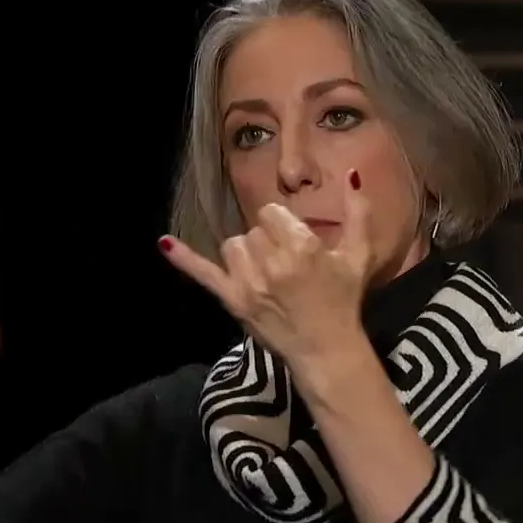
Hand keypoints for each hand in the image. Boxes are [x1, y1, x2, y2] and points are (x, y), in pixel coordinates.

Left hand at [161, 170, 372, 369]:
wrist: (326, 350)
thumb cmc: (344, 300)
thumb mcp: (358, 255)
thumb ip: (358, 211)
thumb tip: (351, 172)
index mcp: (302, 247)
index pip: (272, 213)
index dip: (283, 225)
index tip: (294, 243)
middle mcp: (273, 263)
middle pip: (253, 230)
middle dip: (268, 243)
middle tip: (285, 266)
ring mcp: (249, 283)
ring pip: (233, 246)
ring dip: (246, 255)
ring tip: (265, 274)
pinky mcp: (233, 301)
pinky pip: (203, 273)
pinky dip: (184, 258)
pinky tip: (164, 243)